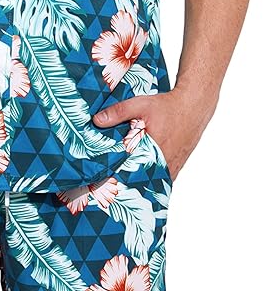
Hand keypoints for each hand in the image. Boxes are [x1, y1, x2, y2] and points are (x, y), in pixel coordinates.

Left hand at [91, 88, 212, 181]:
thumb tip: (96, 120)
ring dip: (137, 182)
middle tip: (106, 186)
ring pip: (151, 182)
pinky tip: (138, 177)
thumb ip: (118, 112)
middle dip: (124, 182)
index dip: (116, 178)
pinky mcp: (175, 168)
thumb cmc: (167, 107)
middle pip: (140, 180)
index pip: (131, 172)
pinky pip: (161, 179)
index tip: (101, 182)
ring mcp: (171, 168)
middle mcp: (164, 164)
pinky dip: (150, 179)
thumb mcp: (141, 104)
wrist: (193, 106)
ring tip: (120, 185)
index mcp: (153, 151)